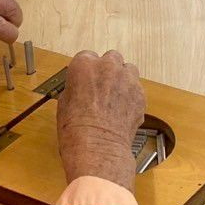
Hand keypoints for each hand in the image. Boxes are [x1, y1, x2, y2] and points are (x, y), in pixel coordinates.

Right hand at [56, 50, 144, 190]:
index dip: (87, 71)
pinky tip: (123, 110)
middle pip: (111, 58)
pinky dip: (132, 95)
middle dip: (108, 70)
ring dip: (123, 79)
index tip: (86, 80)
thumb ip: (76, 88)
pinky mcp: (141, 94)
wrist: (98, 147)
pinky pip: (137, 88)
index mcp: (84, 65)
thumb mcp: (64, 103)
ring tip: (115, 96)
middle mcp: (108, 66)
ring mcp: (127, 79)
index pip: (87, 57)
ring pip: (128, 70)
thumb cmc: (77, 129)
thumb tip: (81, 90)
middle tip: (102, 87)